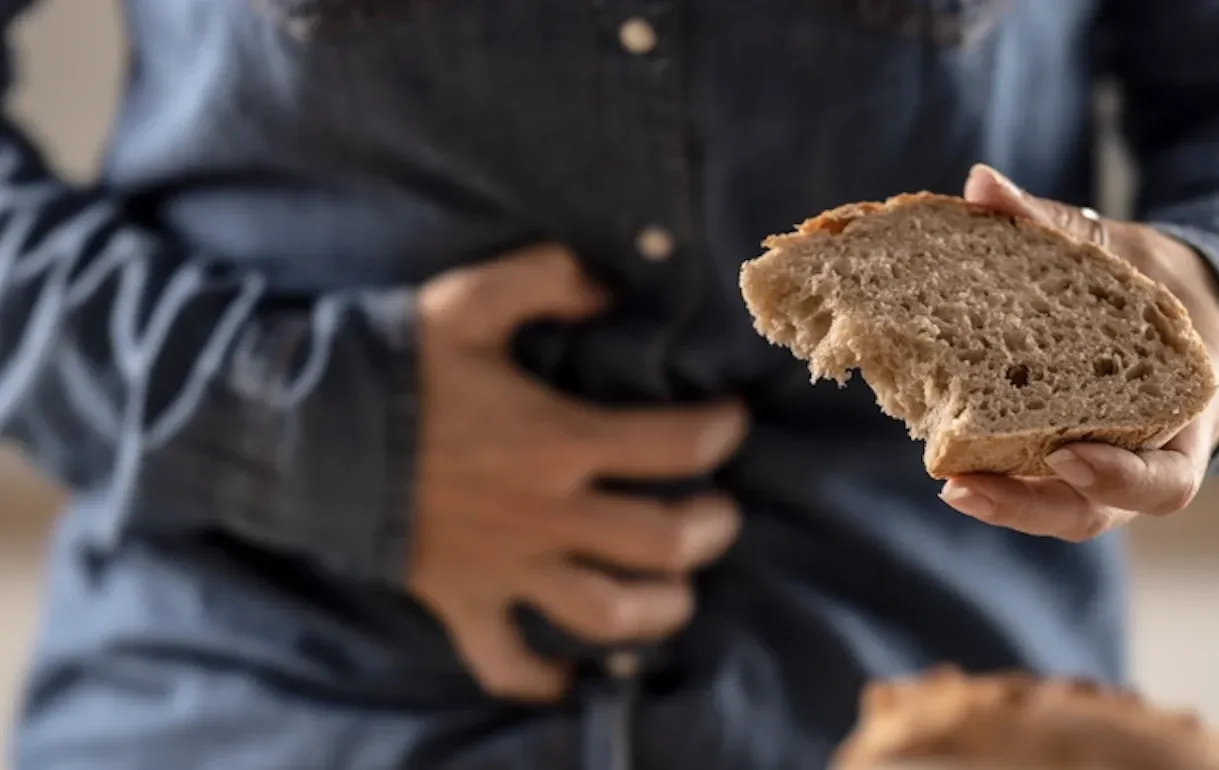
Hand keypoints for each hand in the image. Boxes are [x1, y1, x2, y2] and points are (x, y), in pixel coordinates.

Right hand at [410, 245, 745, 699]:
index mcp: (557, 440)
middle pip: (661, 543)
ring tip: (676, 590)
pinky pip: (505, 662)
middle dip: (710, 529)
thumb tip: (609, 289)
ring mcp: (506, 566)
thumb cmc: (391, 364)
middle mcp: (545, 513)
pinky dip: (540, 678)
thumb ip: (546, 279)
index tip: (731, 421)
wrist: (301, 433)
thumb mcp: (468, 299)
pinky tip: (569, 675)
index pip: (675, 445)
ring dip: (658, 609)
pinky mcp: (462, 600)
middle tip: (717, 511)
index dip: (720, 431)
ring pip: (606, 613)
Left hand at [938, 164, 1218, 541]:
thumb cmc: (1143, 279)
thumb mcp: (1113, 250)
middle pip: (1093, 510)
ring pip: (1055, 506)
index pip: (1164, 479)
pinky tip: (937, 448)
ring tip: (946, 483)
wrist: (1152, 297)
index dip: (1118, 476)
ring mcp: (1095, 462)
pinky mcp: (1052, 454)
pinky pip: (1026, 475)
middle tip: (961, 487)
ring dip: (1000, 500)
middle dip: (1028, 506)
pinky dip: (987, 466)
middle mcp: (1139, 453)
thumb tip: (981, 185)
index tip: (1064, 454)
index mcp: (1179, 416)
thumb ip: (1052, 224)